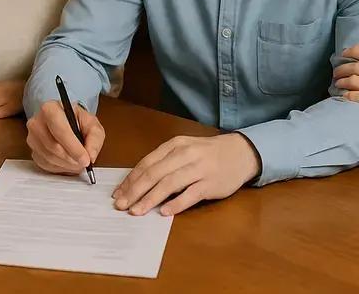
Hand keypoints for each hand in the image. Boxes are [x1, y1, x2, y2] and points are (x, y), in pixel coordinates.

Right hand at [26, 100, 104, 173]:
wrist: (66, 122)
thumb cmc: (77, 121)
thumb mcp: (92, 124)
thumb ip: (95, 139)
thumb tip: (90, 155)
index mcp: (51, 109)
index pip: (60, 130)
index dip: (73, 147)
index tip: (85, 159)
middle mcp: (37, 122)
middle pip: (53, 146)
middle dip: (72, 158)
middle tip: (84, 163)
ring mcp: (32, 138)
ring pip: (49, 157)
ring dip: (67, 164)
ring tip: (78, 162)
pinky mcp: (32, 151)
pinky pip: (45, 165)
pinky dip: (60, 168)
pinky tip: (68, 162)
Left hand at [112, 133, 259, 216]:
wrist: (240, 152)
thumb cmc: (207, 153)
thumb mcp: (184, 149)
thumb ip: (164, 162)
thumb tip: (137, 182)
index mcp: (174, 146)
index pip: (147, 163)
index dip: (130, 179)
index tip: (118, 193)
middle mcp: (185, 155)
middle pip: (154, 174)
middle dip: (134, 191)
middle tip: (121, 205)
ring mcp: (199, 169)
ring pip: (169, 184)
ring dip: (150, 199)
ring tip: (136, 211)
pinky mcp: (211, 183)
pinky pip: (190, 194)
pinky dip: (176, 203)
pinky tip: (164, 212)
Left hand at [333, 39, 358, 146]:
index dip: (353, 51)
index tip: (343, 53)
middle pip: (357, 67)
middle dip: (342, 68)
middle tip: (335, 72)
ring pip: (354, 81)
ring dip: (341, 81)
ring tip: (336, 84)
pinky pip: (357, 96)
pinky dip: (347, 94)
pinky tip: (343, 96)